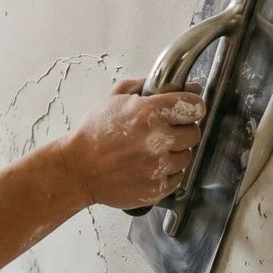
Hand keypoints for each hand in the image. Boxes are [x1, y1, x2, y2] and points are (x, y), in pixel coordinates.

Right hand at [54, 79, 203, 210]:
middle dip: (183, 130)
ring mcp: (158, 166)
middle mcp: (158, 139)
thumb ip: (145, 85)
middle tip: (166, 131)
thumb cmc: (93, 133)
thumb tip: (179, 83)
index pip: (195, 106)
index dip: (193, 107)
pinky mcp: (156, 188)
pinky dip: (167, 172)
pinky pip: (177, 177)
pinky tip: (150, 166)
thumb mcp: (113, 97)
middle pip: (194, 133)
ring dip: (175, 152)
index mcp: (149, 112)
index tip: (189, 110)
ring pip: (187, 157)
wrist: (77, 169)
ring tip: (154, 151)